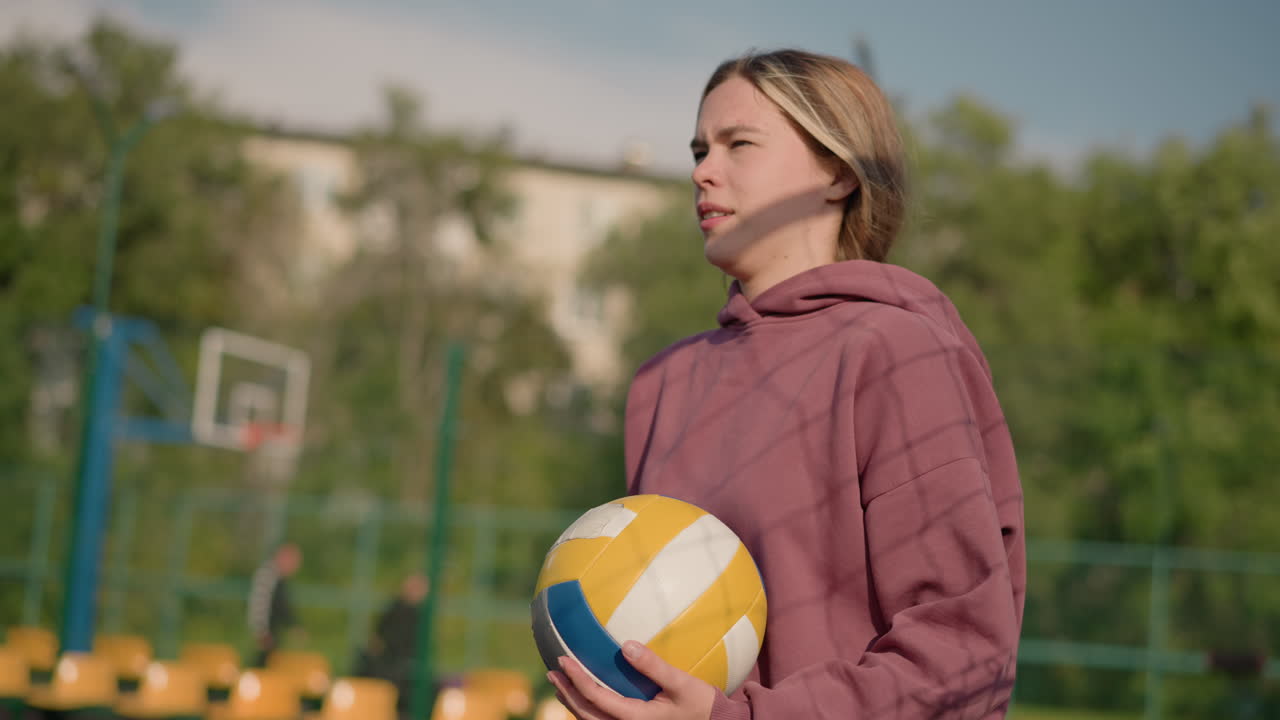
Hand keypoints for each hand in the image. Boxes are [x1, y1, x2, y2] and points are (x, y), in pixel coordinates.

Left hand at [547, 641, 715, 719]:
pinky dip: (588, 705)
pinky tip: (585, 692)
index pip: (597, 699)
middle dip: (567, 693)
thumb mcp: (682, 684)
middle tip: (552, 672)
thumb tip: (625, 645)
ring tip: (560, 682)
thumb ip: (654, 666)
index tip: (563, 660)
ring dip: (573, 701)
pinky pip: (603, 719)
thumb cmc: (701, 705)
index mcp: (636, 719)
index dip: (577, 680)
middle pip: (586, 714)